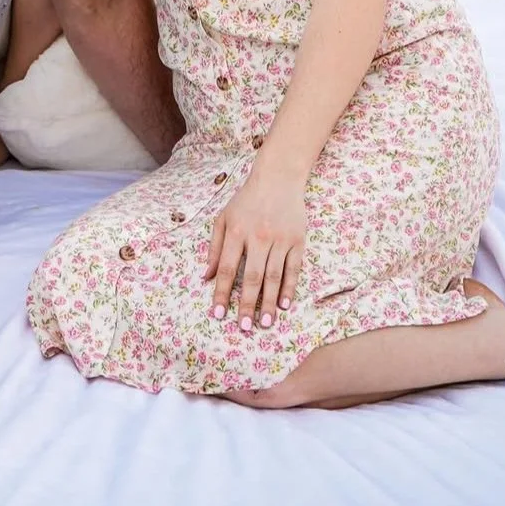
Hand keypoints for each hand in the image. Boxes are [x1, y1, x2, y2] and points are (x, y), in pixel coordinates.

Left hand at [204, 171, 305, 331]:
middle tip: (244, 327)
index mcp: (237, 231)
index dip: (223, 293)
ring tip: (266, 323)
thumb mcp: (224, 218)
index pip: (229, 269)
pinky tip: (285, 304)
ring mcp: (280, 239)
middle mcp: (258, 236)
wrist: (278, 177)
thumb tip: (207, 277)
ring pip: (274, 276)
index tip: (218, 314)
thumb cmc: (246, 200)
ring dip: (270, 302)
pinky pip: (293, 268)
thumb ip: (215, 248)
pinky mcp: (297, 239)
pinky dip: (290, 287)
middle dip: (247, 304)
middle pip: (253, 277)